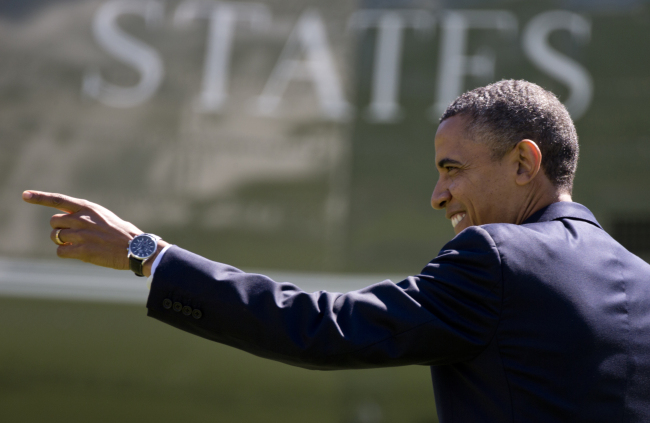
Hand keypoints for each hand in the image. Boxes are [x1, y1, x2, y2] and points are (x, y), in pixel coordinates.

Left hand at [22, 190, 165, 274]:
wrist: (137, 248)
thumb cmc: (123, 233)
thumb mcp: (105, 216)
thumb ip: (85, 216)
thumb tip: (66, 220)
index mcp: (88, 208)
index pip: (58, 200)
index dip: (39, 197)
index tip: (25, 195)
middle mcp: (82, 219)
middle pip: (54, 221)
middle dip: (59, 229)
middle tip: (72, 236)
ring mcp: (81, 235)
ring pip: (55, 237)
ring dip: (63, 242)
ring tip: (80, 245)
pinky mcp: (82, 251)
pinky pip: (61, 251)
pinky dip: (66, 253)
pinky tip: (80, 253)